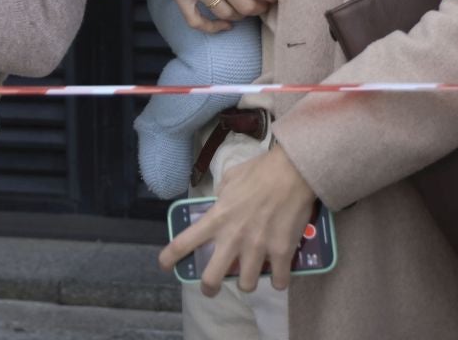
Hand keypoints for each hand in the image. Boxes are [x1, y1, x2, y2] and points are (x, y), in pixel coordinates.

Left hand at [159, 143, 318, 294]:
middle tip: (212, 288)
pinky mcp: (282, 253)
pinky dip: (278, 281)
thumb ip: (221, 194)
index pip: (184, 243)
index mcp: (216, 218)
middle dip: (209, 288)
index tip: (165, 265)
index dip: (169, 258)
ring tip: (251, 274)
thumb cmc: (260, 171)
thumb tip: (220, 200)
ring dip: (247, 282)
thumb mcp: (230, 178)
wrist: (292, 171)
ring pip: (246, 286)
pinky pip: (278, 282)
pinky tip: (278, 274)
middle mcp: (233, 238)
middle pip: (211, 279)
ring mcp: (257, 249)